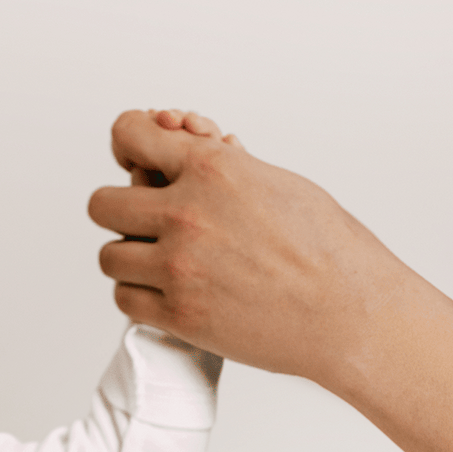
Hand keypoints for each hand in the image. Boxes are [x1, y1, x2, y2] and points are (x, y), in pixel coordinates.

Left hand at [87, 108, 415, 390]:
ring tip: (156, 260)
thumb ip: (220, 170)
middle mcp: (186, 215)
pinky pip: (125, 299)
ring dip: (128, 258)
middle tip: (140, 222)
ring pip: (109, 257)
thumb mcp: (274, 182)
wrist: (350, 311)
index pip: (129, 135)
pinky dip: (139, 294)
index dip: (127, 144)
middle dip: (120, 210)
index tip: (132, 158)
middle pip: (102, 205)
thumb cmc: (327, 245)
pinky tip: (163, 291)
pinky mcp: (179, 315)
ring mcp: (179, 268)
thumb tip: (187, 152)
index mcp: (211, 169)